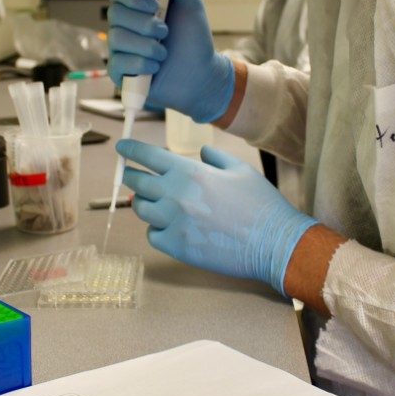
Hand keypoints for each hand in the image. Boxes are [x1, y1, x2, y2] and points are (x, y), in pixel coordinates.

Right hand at [106, 0, 234, 122]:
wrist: (201, 75)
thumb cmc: (194, 38)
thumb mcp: (191, 3)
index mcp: (137, 4)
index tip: (154, 5)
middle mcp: (125, 23)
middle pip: (114, 13)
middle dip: (145, 24)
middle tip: (165, 31)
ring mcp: (120, 48)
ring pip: (117, 38)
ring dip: (147, 46)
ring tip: (164, 53)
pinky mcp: (119, 71)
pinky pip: (117, 63)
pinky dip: (141, 64)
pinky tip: (155, 68)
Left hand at [116, 139, 316, 294]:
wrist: (273, 243)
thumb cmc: (261, 204)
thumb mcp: (240, 169)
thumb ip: (215, 157)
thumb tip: (201, 152)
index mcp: (190, 172)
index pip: (147, 156)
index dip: (130, 150)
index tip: (121, 148)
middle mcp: (176, 195)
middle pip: (137, 183)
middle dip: (131, 176)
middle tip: (131, 175)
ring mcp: (174, 223)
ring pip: (141, 210)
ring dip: (144, 204)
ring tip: (153, 203)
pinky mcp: (177, 247)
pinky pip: (152, 235)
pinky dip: (156, 230)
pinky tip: (167, 227)